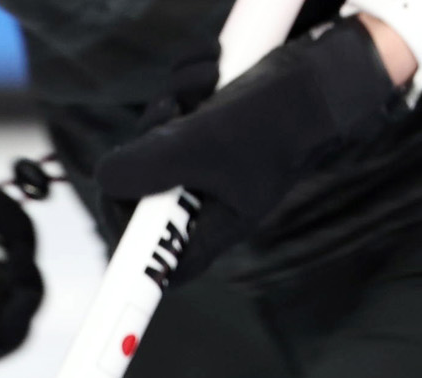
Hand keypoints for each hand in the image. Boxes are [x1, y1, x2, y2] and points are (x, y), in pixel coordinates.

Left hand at [93, 19, 404, 283]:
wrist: (315, 82)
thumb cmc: (277, 124)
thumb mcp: (207, 145)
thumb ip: (151, 166)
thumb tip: (105, 178)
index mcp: (211, 226)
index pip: (159, 262)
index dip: (132, 253)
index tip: (119, 221)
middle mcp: (203, 200)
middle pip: (137, 190)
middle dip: (146, 141)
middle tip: (170, 112)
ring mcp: (200, 164)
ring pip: (149, 140)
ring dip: (171, 99)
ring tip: (205, 83)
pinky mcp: (201, 128)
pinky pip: (169, 109)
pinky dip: (184, 83)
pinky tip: (211, 71)